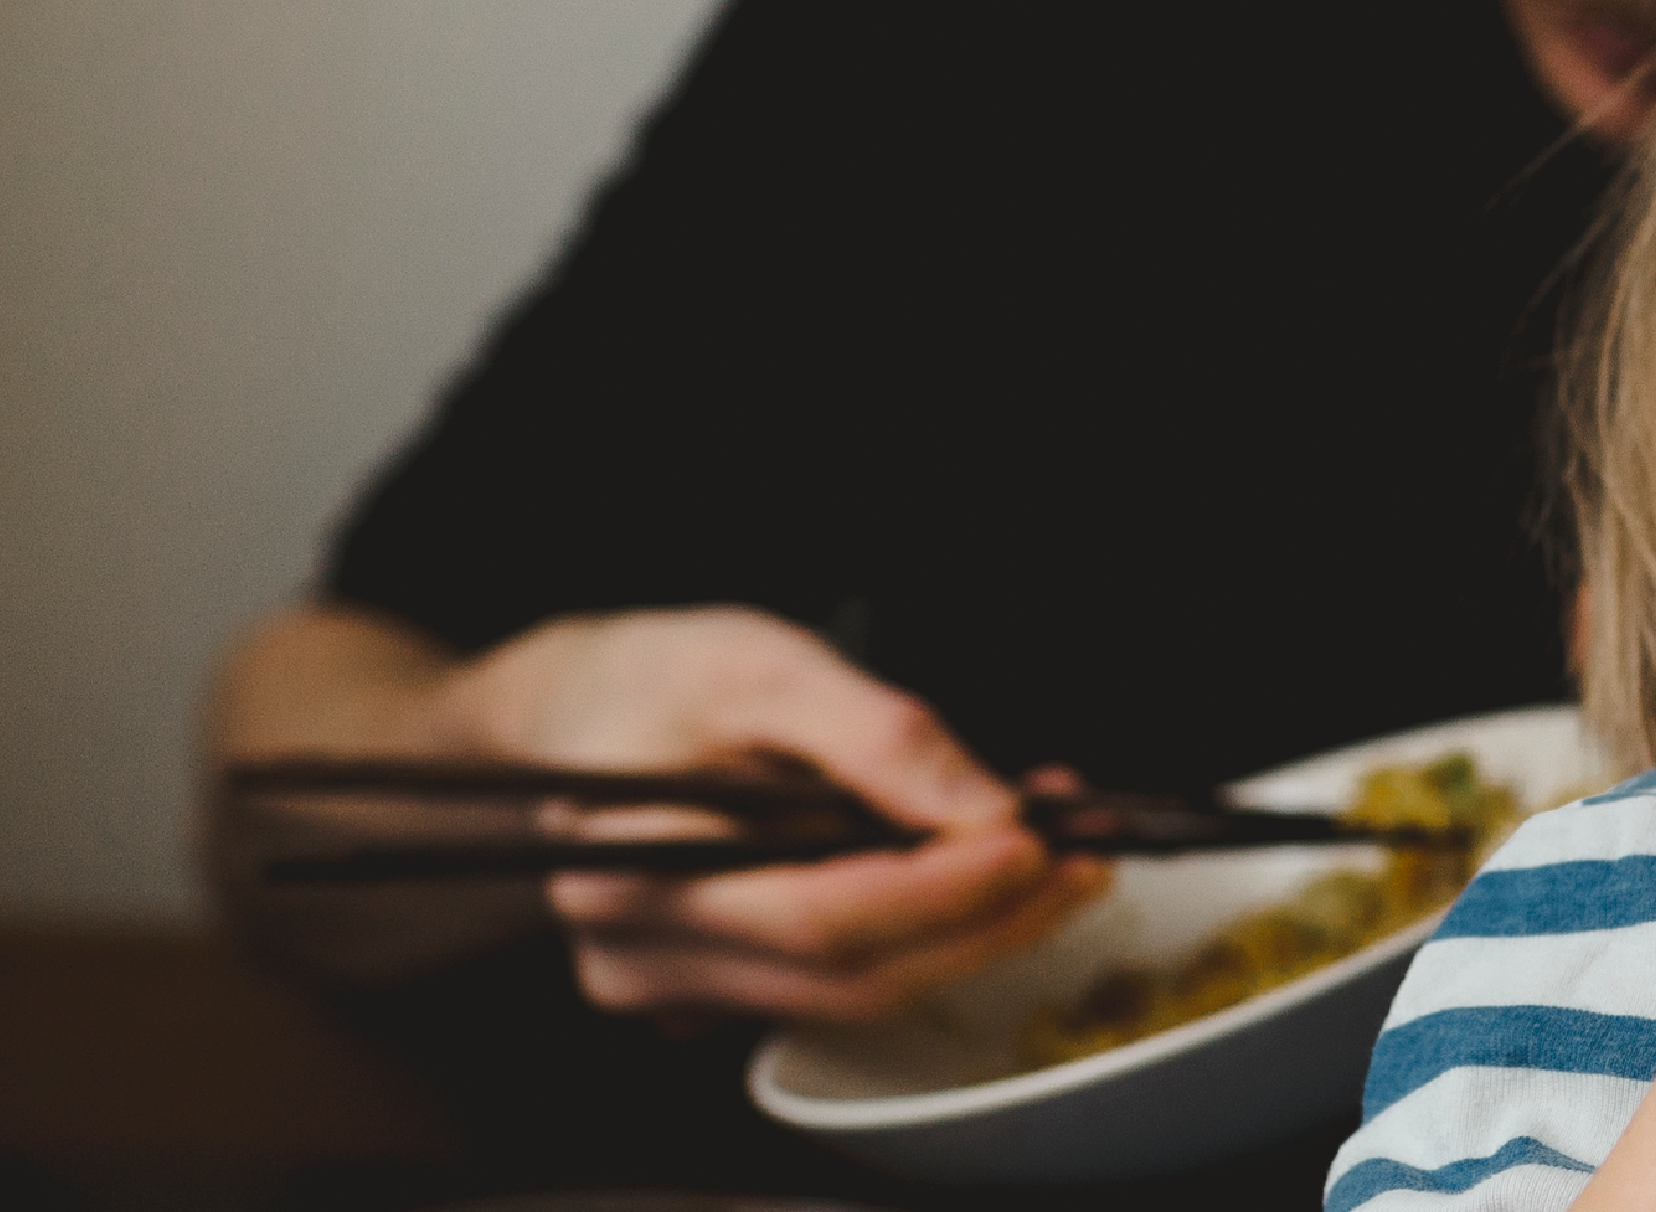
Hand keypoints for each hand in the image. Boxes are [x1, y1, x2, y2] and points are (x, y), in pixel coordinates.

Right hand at [434, 606, 1111, 1021]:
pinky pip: (839, 984)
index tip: (1035, 845)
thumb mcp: (763, 662)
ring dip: (970, 929)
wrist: (576, 710)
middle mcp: (643, 957)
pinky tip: (978, 873)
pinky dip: (922, 935)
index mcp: (633, 870)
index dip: (940, 892)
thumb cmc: (652, 676)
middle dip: (984, 920)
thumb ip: (876, 736)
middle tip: (1080, 854)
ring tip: (1049, 848)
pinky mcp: (715, 993)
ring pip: (857, 993)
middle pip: (852, 975)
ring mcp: (674, 991)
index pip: (818, 919)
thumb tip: (985, 812)